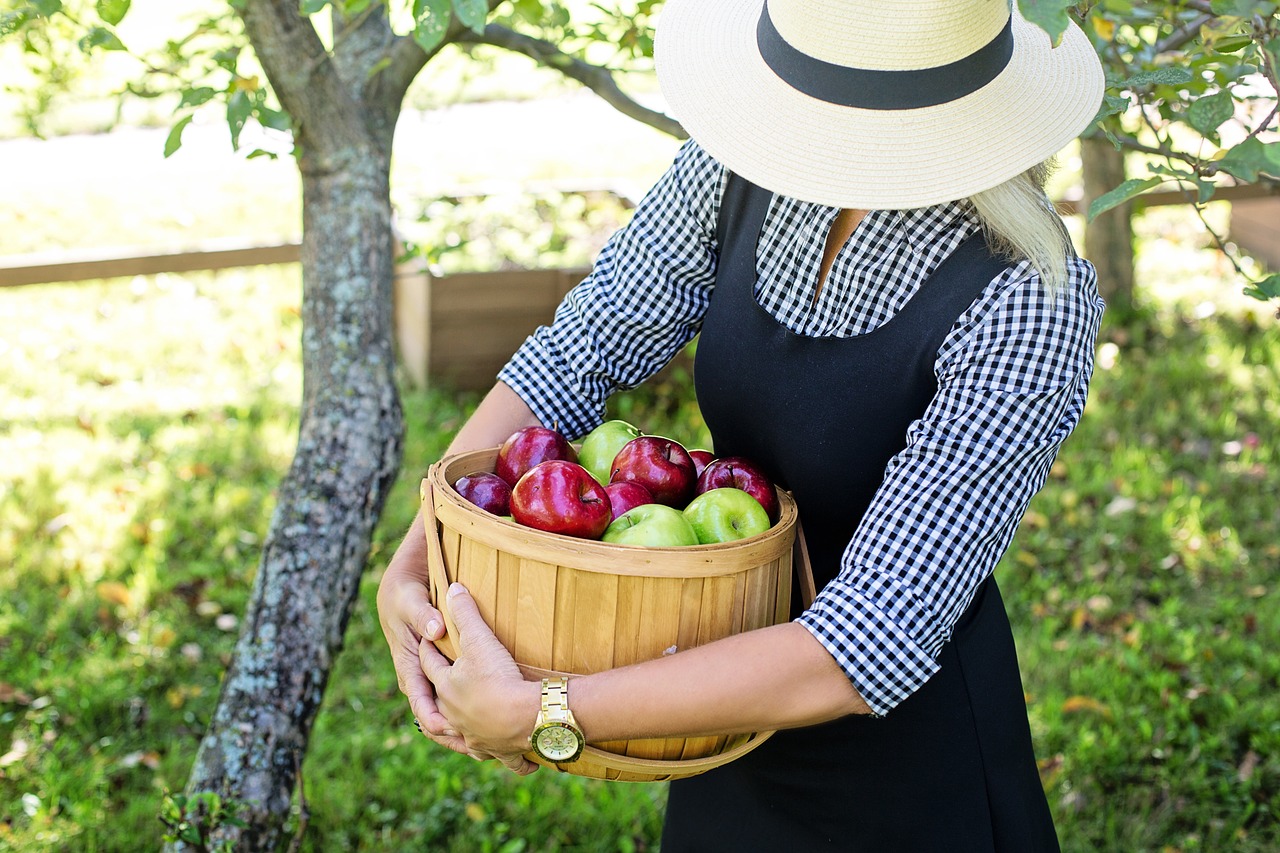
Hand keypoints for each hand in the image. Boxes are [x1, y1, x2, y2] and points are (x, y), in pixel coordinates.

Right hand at [375, 514, 465, 754]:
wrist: (397, 592)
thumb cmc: (403, 596)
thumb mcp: (411, 602)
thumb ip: (423, 613)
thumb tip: (435, 627)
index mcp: (408, 666)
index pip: (420, 700)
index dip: (434, 718)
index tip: (450, 730)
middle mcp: (417, 678)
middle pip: (433, 716)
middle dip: (453, 735)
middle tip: (478, 751)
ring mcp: (428, 678)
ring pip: (443, 713)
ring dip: (462, 731)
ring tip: (489, 749)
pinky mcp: (439, 674)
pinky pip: (451, 701)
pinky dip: (466, 717)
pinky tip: (489, 727)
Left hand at [420, 583, 539, 775]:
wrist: (527, 717)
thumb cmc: (499, 678)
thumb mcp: (480, 639)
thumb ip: (465, 613)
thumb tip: (453, 588)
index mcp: (446, 688)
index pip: (429, 666)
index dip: (427, 650)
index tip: (426, 642)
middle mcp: (453, 716)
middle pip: (434, 707)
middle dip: (430, 700)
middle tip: (432, 692)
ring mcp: (472, 736)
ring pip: (455, 738)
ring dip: (451, 735)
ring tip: (449, 730)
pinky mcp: (494, 751)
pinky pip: (490, 755)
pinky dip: (490, 754)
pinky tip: (491, 754)